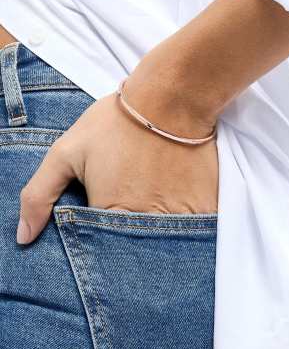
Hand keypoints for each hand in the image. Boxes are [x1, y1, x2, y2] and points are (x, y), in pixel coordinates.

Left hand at [16, 89, 218, 244]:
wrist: (172, 98)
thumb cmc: (116, 123)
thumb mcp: (66, 152)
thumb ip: (38, 196)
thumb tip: (23, 238)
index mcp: (110, 215)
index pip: (101, 249)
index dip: (100, 238)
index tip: (106, 213)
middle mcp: (146, 223)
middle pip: (135, 250)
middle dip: (129, 239)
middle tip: (132, 203)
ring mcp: (180, 218)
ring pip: (165, 244)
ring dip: (158, 234)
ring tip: (154, 201)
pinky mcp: (205, 208)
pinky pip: (195, 231)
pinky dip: (187, 226)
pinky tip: (177, 200)